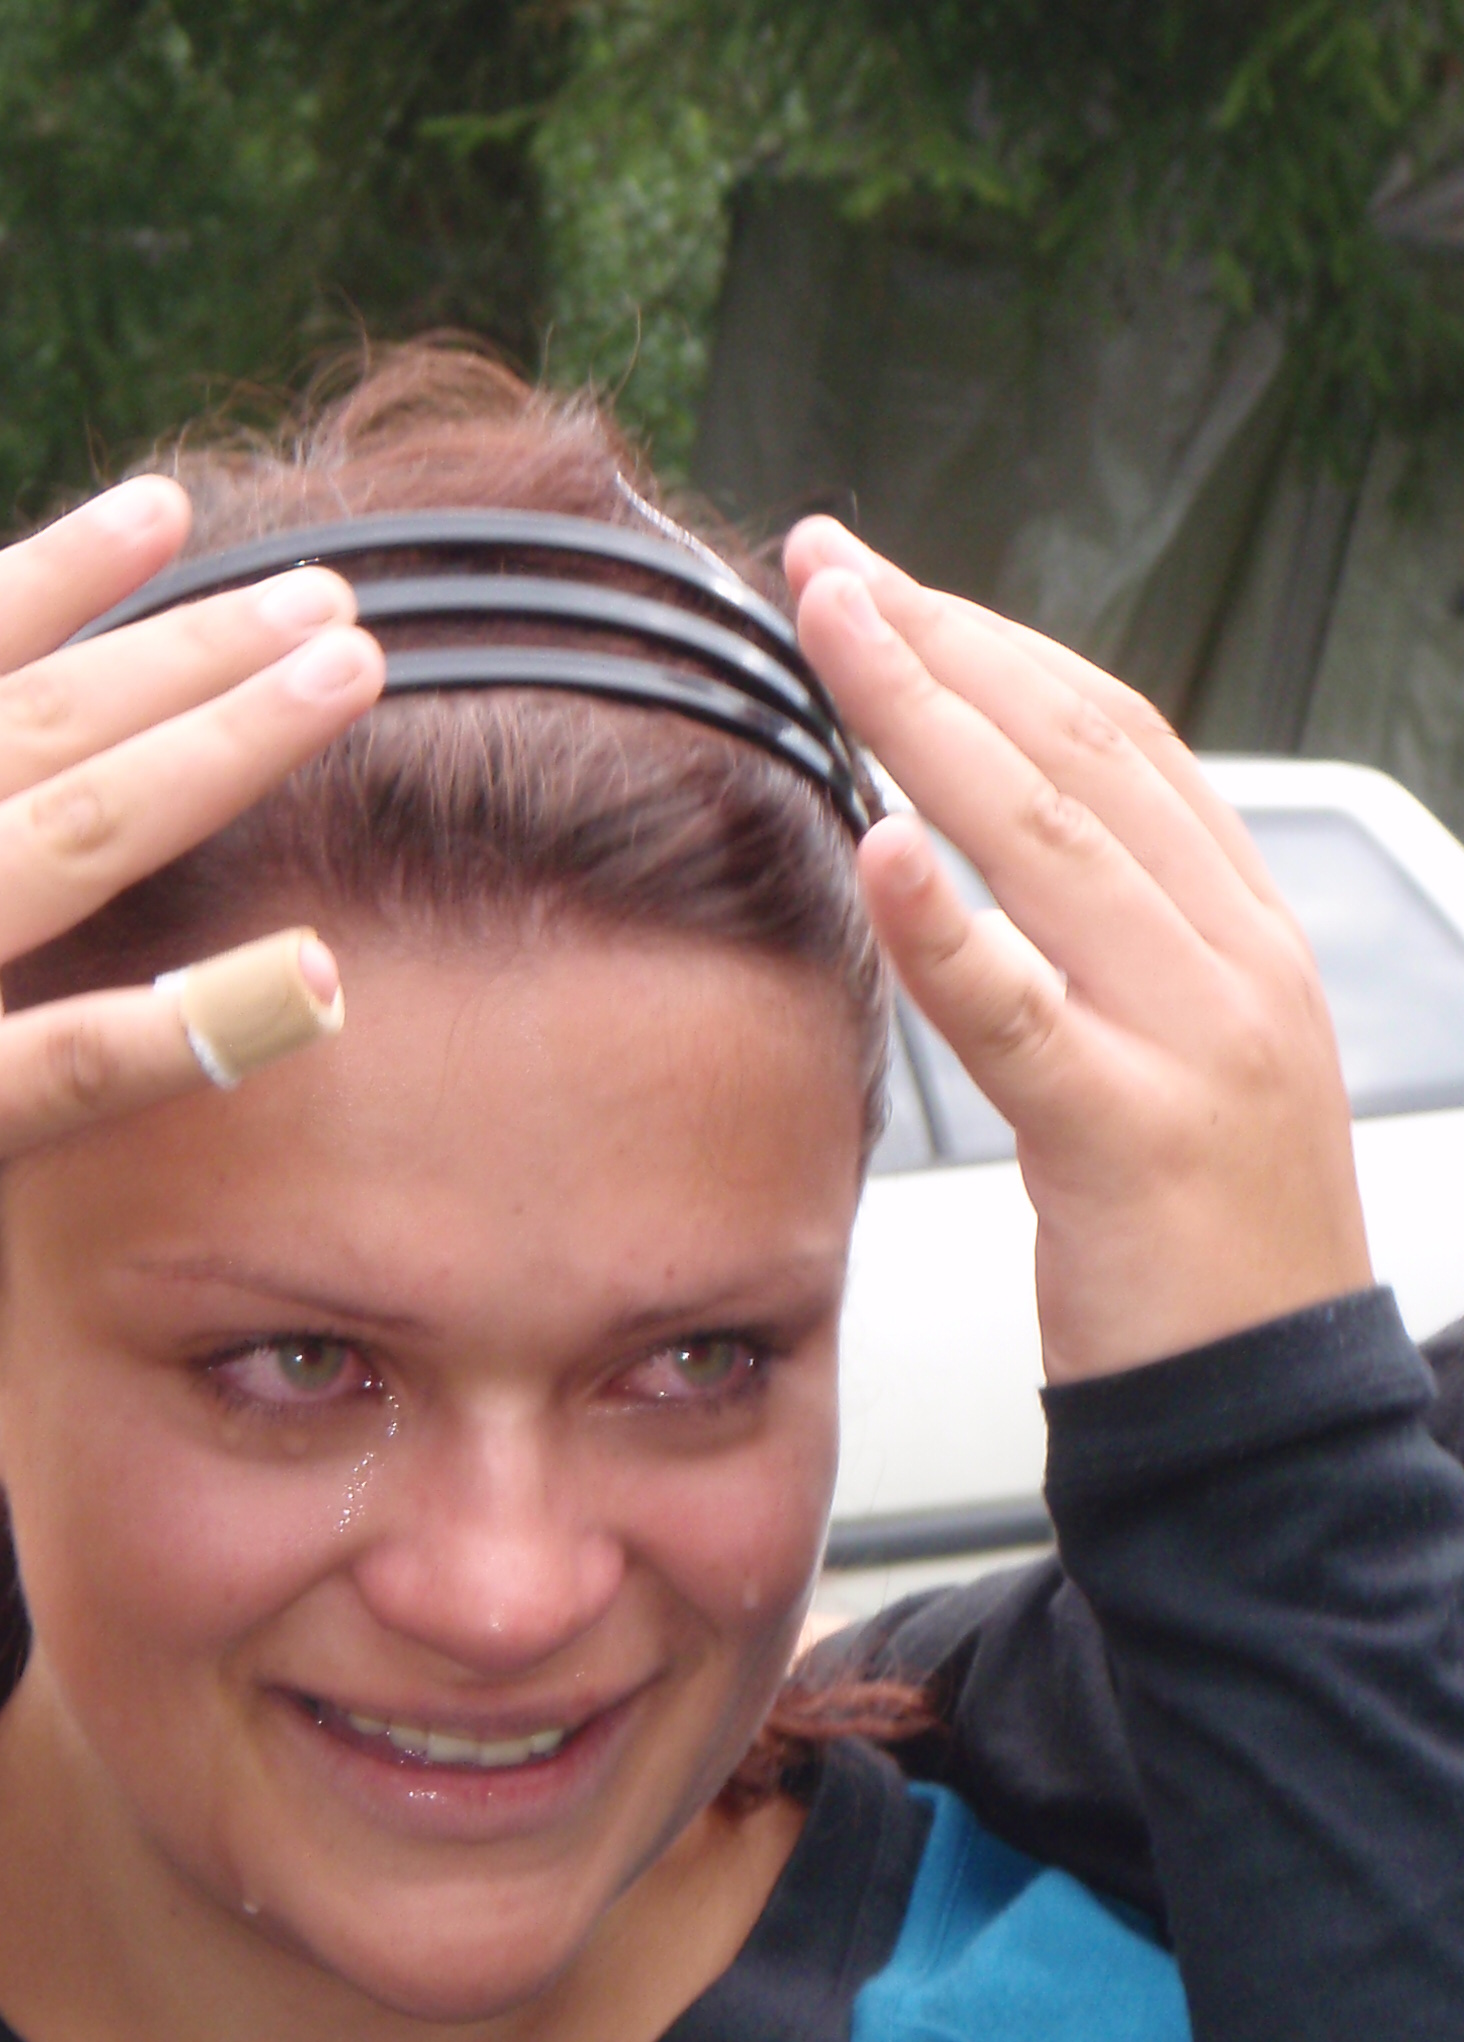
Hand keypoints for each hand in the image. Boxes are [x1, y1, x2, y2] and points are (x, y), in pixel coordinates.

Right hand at [0, 479, 382, 1189]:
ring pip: (74, 830)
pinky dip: (205, 1016)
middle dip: (185, 647)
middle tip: (321, 593)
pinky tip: (316, 975)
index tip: (161, 514)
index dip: (47, 579)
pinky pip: (83, 1054)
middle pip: (30, 725)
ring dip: (222, 742)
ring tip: (341, 677)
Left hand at [788, 521, 1370, 1383]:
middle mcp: (1235, 961)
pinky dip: (951, 926)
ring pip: (1052, 844)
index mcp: (1245, 935)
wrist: (1268, 1427)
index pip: (1117, 740)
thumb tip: (985, 874)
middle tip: (824, 562)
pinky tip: (878, 845)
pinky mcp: (1130, 1143)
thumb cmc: (1197, 1263)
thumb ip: (1105, 965)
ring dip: (927, 721)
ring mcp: (1194, 1043)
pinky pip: (1026, 1017)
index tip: (884, 584)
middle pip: (1079, 754)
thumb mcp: (1171, 1074)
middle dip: (943, 642)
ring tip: (832, 631)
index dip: (996, 645)